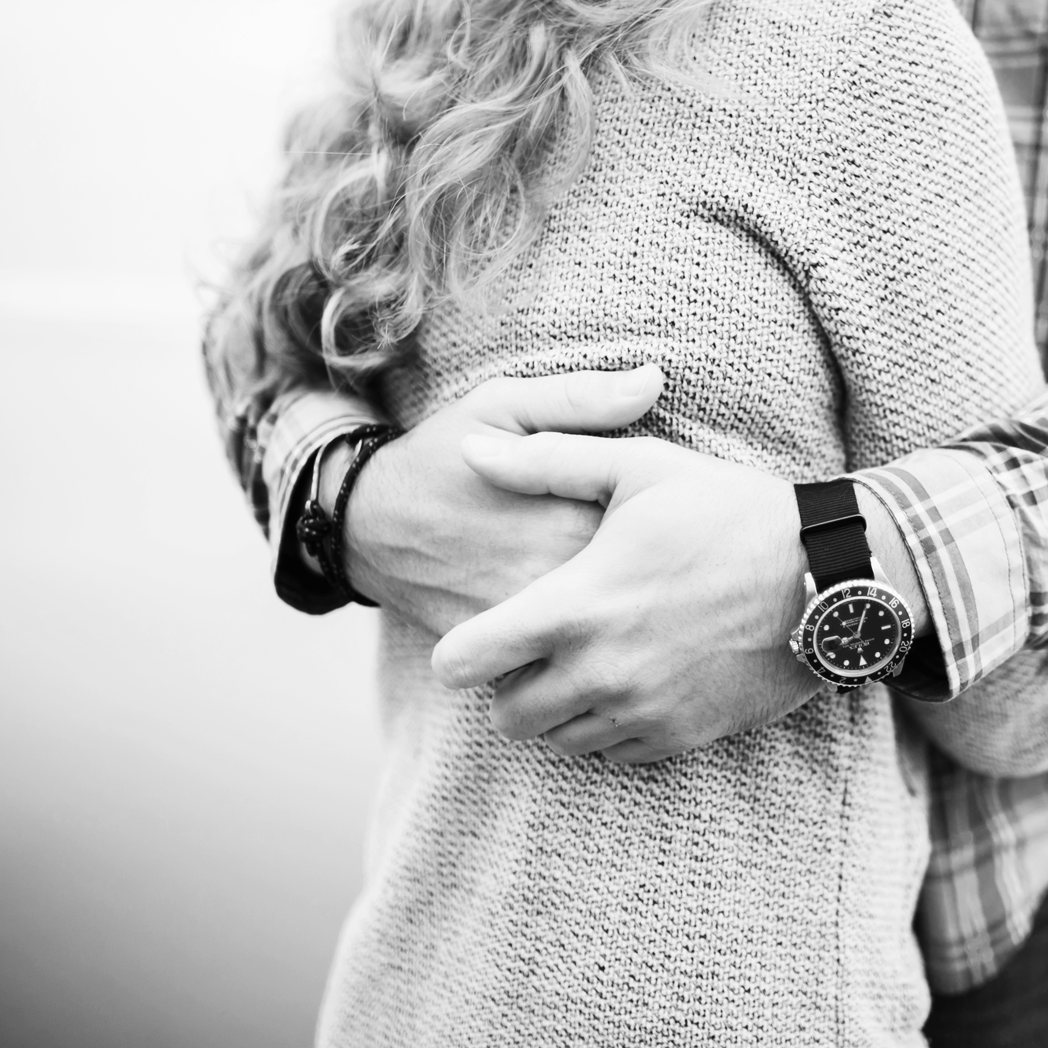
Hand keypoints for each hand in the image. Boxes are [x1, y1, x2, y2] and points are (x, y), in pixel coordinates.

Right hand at [337, 366, 664, 635]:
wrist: (364, 526)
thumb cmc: (441, 456)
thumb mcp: (504, 404)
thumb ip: (582, 398)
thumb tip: (654, 380)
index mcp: (568, 510)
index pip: (657, 530)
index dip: (676, 526)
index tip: (683, 518)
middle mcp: (553, 574)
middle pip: (640, 588)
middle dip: (661, 576)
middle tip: (676, 563)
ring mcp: (528, 622)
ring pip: (606, 634)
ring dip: (630, 619)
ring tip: (645, 601)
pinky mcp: (504, 656)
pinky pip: (565, 667)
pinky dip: (585, 652)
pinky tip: (602, 636)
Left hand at [429, 433, 823, 763]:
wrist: (827, 577)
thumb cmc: (730, 513)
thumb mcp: (640, 467)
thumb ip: (545, 461)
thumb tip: (471, 451)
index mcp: (575, 607)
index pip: (466, 662)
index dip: (460, 650)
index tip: (478, 634)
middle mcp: (600, 672)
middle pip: (508, 715)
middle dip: (510, 685)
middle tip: (538, 648)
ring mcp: (642, 710)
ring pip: (559, 740)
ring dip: (559, 709)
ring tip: (586, 661)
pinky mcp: (681, 736)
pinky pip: (614, 753)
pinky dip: (607, 726)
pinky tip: (630, 680)